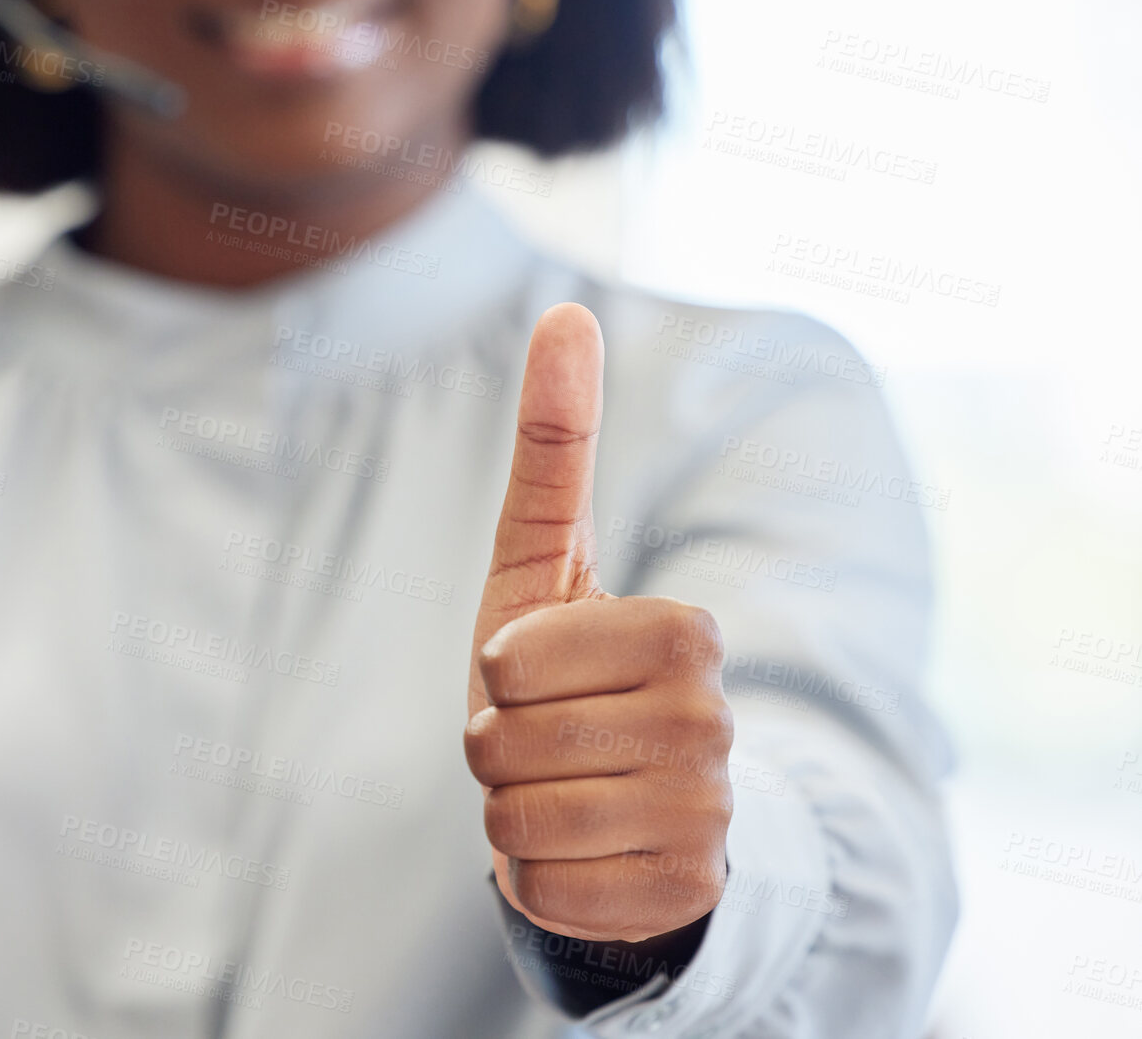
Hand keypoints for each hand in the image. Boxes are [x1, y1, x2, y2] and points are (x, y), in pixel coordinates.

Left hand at [465, 304, 733, 941]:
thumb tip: (564, 309)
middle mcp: (713, 725)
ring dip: (509, 811)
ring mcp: (709, 819)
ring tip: (560, 793)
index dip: (500, 672)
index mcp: (684, 634)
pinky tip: (583, 856)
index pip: (515, 659)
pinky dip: (535, 880)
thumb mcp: (545, 561)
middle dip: (493, 746)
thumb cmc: (565, 676)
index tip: (539, 673)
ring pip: (517, 822)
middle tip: (542, 740)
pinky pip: (542, 892)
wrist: (624, 806)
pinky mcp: (684, 899)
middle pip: (504, 744)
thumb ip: (555, 441)